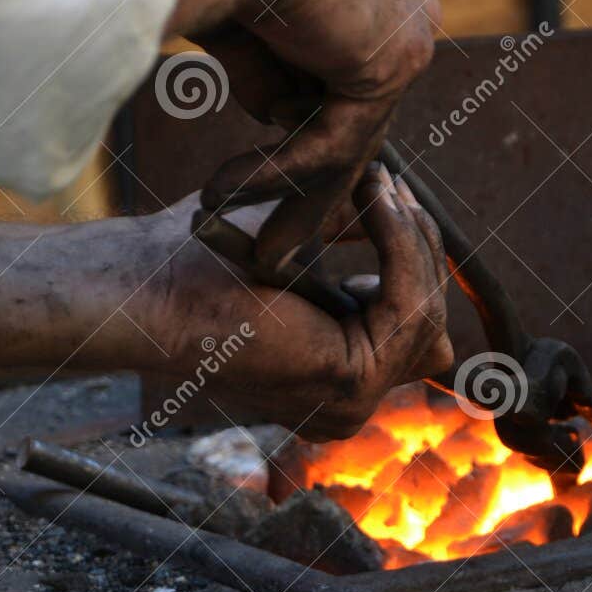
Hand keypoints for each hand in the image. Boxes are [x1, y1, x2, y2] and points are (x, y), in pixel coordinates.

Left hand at [135, 168, 451, 438]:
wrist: (159, 283)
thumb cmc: (205, 262)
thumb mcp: (300, 239)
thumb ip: (351, 234)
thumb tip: (400, 198)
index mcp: (334, 382)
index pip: (417, 333)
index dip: (414, 262)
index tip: (394, 197)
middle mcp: (346, 405)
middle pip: (433, 328)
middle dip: (420, 249)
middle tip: (394, 186)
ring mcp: (352, 403)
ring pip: (428, 316)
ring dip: (412, 241)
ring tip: (384, 186)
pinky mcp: (352, 380)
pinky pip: (410, 308)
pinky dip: (402, 248)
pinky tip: (379, 202)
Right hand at [169, 0, 439, 276]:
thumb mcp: (245, 31)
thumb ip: (270, 74)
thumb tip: (278, 119)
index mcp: (375, 2)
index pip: (348, 96)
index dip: (310, 160)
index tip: (276, 203)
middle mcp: (404, 15)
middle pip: (356, 128)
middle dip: (314, 201)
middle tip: (282, 254)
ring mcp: (408, 35)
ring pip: (349, 142)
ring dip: (294, 202)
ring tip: (259, 252)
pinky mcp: (395, 57)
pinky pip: (336, 137)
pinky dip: (280, 171)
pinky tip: (227, 191)